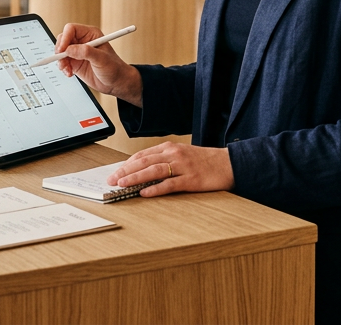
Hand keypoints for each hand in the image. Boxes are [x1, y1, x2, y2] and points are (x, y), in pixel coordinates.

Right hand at [54, 23, 141, 105]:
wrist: (116, 83)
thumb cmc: (114, 68)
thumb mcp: (102, 59)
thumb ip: (86, 52)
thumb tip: (70, 49)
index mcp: (91, 34)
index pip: (72, 29)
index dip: (65, 38)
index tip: (63, 49)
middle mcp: (83, 42)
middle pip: (63, 39)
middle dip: (60, 50)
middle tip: (62, 60)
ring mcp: (78, 52)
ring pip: (61, 52)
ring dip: (61, 61)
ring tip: (67, 69)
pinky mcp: (75, 63)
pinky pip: (63, 62)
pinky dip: (63, 68)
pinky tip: (69, 73)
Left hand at [108, 141, 233, 197]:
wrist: (229, 164)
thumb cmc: (205, 161)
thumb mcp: (182, 155)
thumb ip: (164, 160)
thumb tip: (143, 170)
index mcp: (170, 148)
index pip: (142, 155)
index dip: (126, 164)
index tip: (115, 172)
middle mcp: (174, 154)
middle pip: (144, 161)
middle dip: (125, 171)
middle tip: (111, 180)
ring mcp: (182, 166)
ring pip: (153, 171)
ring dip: (135, 178)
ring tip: (122, 184)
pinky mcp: (191, 179)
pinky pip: (170, 184)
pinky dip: (156, 188)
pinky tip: (145, 192)